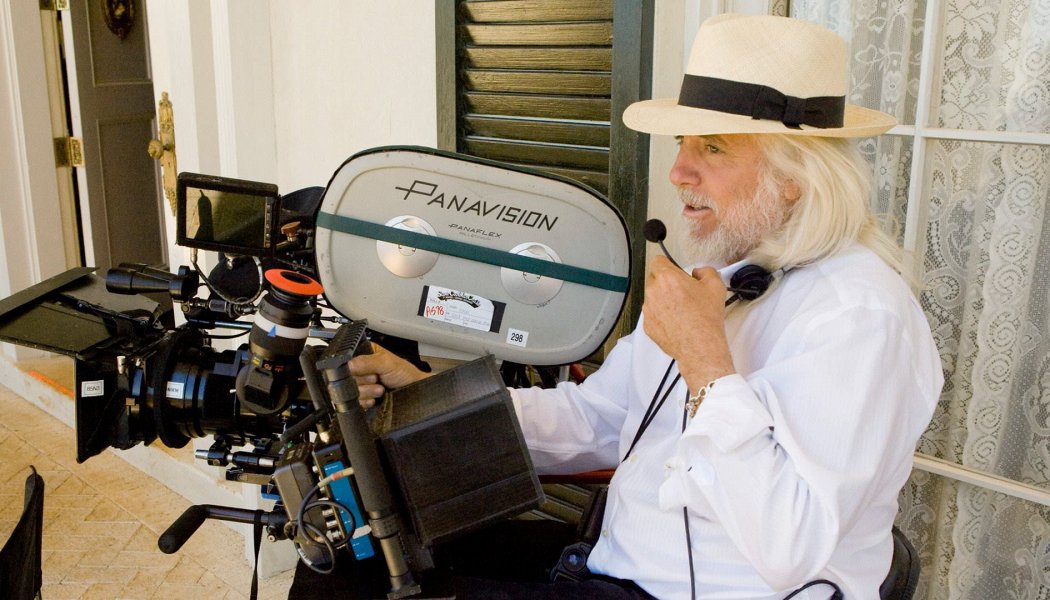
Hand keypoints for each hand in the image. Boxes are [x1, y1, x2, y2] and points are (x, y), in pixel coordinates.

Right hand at [349, 343, 428, 408]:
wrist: (414, 392)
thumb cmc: (405, 373)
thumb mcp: (386, 362)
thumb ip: (367, 362)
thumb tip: (349, 364)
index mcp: (364, 354)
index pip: (346, 362)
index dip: (354, 369)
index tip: (368, 372)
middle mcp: (360, 369)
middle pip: (347, 378)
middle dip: (364, 381)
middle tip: (377, 379)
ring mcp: (361, 384)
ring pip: (351, 392)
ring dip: (368, 392)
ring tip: (380, 389)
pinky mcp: (363, 397)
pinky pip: (355, 402)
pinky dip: (366, 402)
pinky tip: (376, 398)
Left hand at [642, 256, 735, 390]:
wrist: (699, 346)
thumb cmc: (705, 318)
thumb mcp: (715, 286)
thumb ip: (706, 271)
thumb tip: (699, 273)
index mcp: (667, 278)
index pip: (657, 261)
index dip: (667, 264)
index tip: (674, 271)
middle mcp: (653, 292)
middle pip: (654, 280)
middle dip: (666, 283)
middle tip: (683, 292)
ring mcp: (648, 310)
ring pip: (653, 298)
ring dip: (663, 300)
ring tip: (681, 310)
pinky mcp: (648, 326)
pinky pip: (653, 315)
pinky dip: (662, 316)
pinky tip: (677, 322)